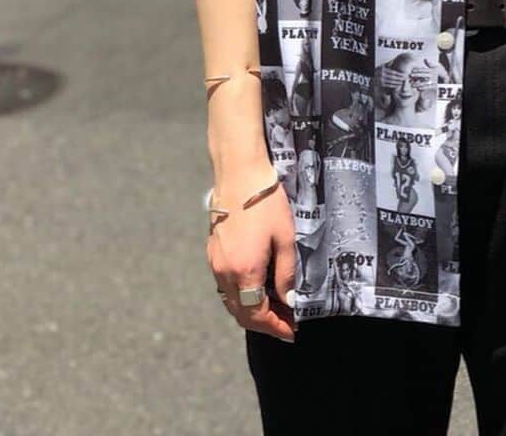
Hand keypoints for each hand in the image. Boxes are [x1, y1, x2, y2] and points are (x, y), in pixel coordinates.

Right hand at [207, 167, 296, 341]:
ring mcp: (215, 263)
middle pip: (241, 313)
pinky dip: (243, 295)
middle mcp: (224, 273)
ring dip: (252, 310)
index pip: (257, 315)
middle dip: (265, 323)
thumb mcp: (285, 238)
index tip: (292, 331)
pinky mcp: (213, 252)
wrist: (239, 174)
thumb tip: (289, 301)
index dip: (276, 327)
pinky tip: (259, 287)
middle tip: (287, 323)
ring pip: (232, 301)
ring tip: (277, 307)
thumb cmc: (266, 203)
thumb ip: (286, 274)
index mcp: (244, 272)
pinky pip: (226, 286)